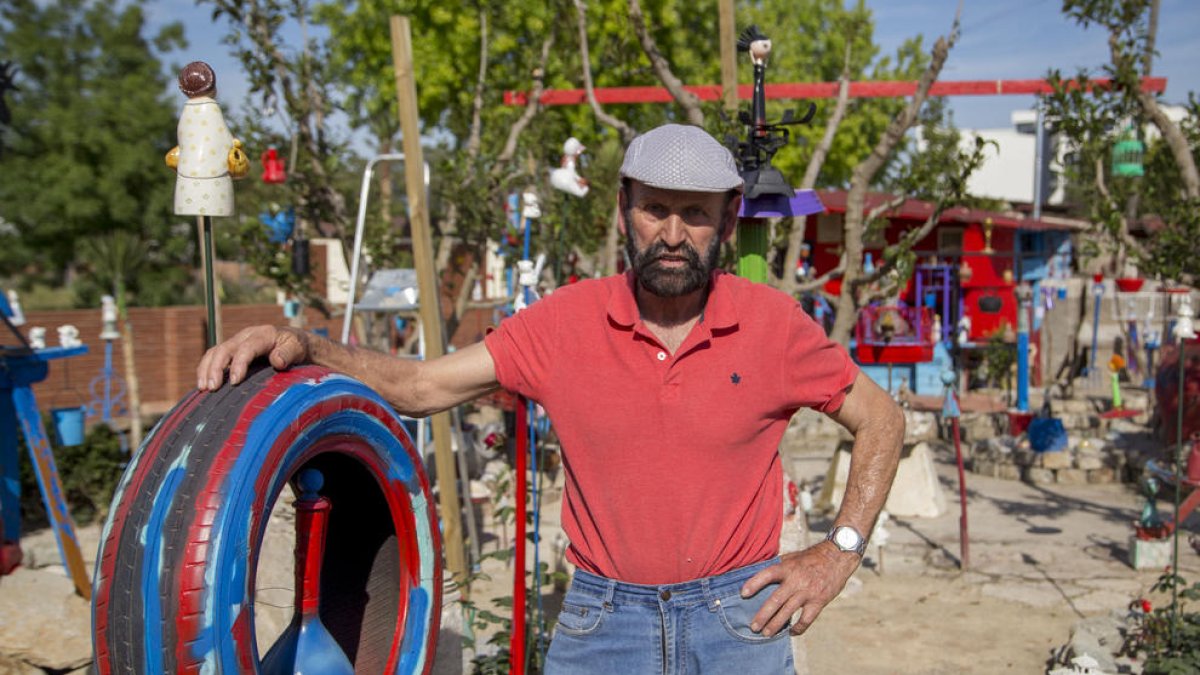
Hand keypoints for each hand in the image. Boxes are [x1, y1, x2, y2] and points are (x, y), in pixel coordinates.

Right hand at [195, 325, 310, 390]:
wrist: (294, 341)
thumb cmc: (296, 347)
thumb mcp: (298, 348)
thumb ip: (288, 353)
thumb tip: (277, 361)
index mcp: (263, 334)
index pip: (246, 348)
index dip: (239, 364)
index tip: (236, 382)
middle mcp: (246, 336)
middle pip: (224, 349)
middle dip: (215, 368)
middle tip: (212, 388)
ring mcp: (237, 343)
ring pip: (215, 352)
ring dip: (206, 370)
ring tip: (203, 388)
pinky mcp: (232, 351)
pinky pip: (214, 357)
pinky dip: (206, 370)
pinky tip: (203, 386)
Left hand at [739, 541, 859, 636]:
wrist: (838, 557)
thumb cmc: (812, 557)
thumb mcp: (793, 557)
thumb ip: (779, 566)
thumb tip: (759, 572)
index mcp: (787, 567)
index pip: (767, 574)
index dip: (754, 583)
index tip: (743, 593)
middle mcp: (796, 580)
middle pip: (776, 600)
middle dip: (763, 615)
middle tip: (753, 626)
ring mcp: (808, 592)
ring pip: (789, 612)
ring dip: (776, 624)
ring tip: (766, 633)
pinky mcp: (819, 601)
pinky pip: (807, 619)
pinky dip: (798, 628)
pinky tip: (791, 632)